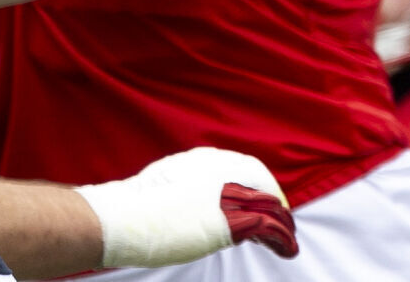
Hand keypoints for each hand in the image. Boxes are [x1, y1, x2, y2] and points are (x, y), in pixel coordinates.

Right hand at [77, 146, 297, 267]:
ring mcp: (225, 193)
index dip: (261, 187)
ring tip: (286, 241)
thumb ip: (185, 186)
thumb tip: (196, 203)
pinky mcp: (231, 220)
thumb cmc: (134, 206)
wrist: (122, 217)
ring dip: (283, 224)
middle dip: (275, 204)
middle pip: (264, 184)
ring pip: (272, 206)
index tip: (262, 204)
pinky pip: (270, 227)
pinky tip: (286, 250)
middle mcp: (219, 169)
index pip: (247, 167)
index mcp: (202, 159)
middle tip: (280, 224)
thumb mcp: (163, 184)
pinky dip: (283, 239)